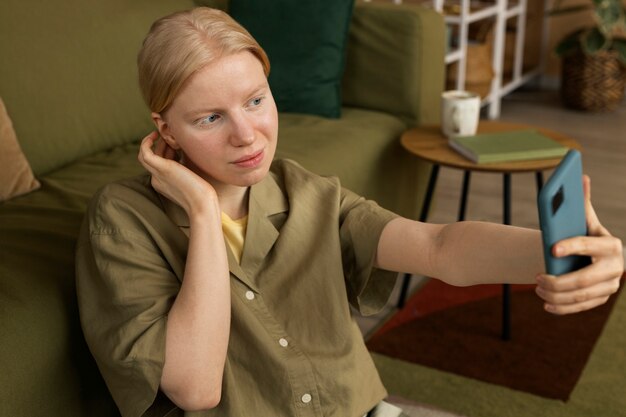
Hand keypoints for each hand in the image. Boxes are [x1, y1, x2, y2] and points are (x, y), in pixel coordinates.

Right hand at [138, 131, 217, 215]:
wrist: (202, 204)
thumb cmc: (202, 194)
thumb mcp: (190, 178)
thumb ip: (184, 169)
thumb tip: (183, 154)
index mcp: (163, 183)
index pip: (158, 163)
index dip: (165, 150)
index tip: (177, 144)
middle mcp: (156, 179)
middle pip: (153, 157)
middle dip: (161, 144)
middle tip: (171, 135)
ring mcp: (157, 175)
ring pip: (146, 154)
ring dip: (154, 141)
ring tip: (164, 133)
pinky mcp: (161, 169)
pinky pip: (145, 153)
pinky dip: (146, 142)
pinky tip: (154, 135)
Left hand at [535, 175, 622, 314]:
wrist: (592, 256)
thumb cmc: (583, 234)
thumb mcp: (583, 220)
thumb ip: (581, 202)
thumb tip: (580, 176)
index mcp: (611, 245)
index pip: (589, 246)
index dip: (571, 246)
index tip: (551, 248)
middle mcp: (616, 267)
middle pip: (584, 279)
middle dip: (558, 281)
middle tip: (537, 277)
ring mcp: (610, 285)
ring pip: (580, 296)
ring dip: (555, 295)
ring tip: (537, 288)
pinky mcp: (602, 298)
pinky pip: (581, 308)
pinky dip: (562, 308)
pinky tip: (546, 304)